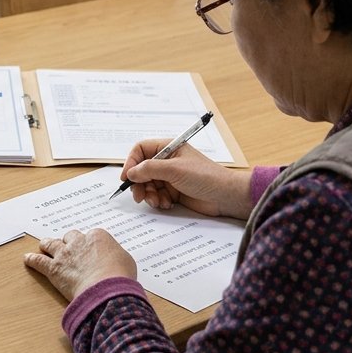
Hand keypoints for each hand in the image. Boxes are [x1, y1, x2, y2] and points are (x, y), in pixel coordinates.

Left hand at [24, 229, 136, 301]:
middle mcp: (79, 242)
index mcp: (98, 237)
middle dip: (69, 242)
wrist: (106, 288)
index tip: (90, 250)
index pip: (91, 236)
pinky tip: (28, 259)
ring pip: (51, 244)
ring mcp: (65, 254)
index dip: (89, 244)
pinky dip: (32, 259)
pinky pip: (39, 261)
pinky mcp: (54, 268)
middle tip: (68, 247)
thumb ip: (115, 256)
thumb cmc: (120, 276)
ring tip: (44, 246)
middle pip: (70, 237)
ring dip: (47, 245)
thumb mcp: (126, 261)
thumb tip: (113, 260)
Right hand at [120, 140, 252, 219]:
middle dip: (139, 184)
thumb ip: (149, 169)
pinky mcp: (174, 191)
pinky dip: (158, 201)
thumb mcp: (174, 169)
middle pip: (141, 170)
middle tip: (139, 196)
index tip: (126, 177)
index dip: (131, 162)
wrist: (225, 196)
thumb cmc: (205, 176)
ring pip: (148, 185)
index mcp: (168, 148)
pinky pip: (157, 195)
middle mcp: (167, 161)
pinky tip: (166, 204)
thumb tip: (130, 172)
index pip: (141, 150)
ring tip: (156, 201)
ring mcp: (170, 177)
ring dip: (149, 194)